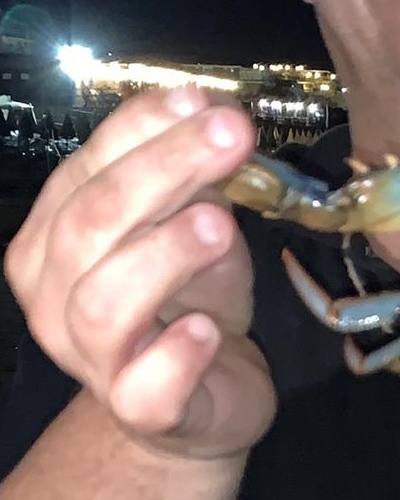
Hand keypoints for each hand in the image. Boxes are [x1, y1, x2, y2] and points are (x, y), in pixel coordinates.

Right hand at [3, 86, 275, 460]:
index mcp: (58, 236)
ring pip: (103, 302)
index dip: (143, 130)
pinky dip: (174, 357)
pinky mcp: (143, 410)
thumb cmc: (191, 292)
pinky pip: (143, 389)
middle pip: (91, 223)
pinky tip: (206, 330)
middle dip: (163, 170)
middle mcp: (57, 296)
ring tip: (220, 223)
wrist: (203, 394)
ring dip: (165, 254)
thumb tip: (213, 109)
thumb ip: (194, 171)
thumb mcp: (192, 218)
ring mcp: (93, 359)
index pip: (86, 169)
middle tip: (232, 136)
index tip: (204, 99)